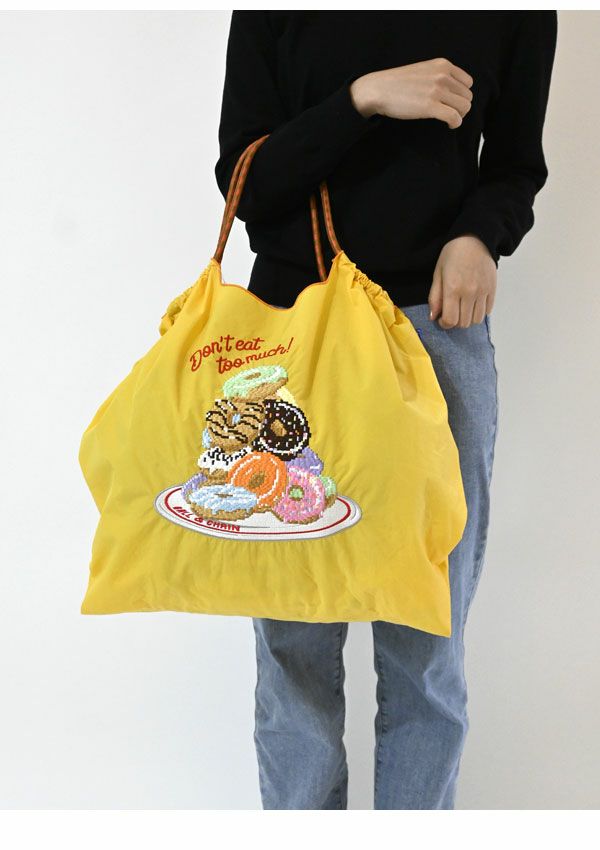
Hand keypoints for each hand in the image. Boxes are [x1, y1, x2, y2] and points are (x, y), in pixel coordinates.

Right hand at [350, 58, 472, 128]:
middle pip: (467, 97)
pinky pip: (454, 117)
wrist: (379, 89)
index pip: (468, 83)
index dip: (462, 95)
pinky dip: (455, 123)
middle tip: (449, 113)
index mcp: (443, 65)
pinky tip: (449, 125)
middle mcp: (443, 76)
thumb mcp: (424, 70)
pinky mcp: (431, 106)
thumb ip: (440, 75)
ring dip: (459, 116)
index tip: (452, 103)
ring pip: (464, 107)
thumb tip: (453, 91)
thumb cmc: (398, 83)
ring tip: (448, 119)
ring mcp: (437, 90)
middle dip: (460, 107)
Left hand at [428, 236, 496, 328]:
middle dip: (455, 322)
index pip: (450, 320)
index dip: (444, 324)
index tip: (441, 318)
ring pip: (476, 320)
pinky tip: (473, 303)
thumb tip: (433, 317)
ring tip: (463, 309)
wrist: (476, 239)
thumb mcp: (438, 273)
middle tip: (451, 312)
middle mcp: (469, 293)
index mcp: (453, 289)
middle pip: (463, 323)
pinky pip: (487, 311)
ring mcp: (483, 292)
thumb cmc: (453, 254)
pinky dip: (479, 312)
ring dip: (468, 319)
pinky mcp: (492, 289)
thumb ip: (435, 297)